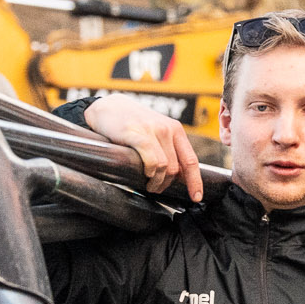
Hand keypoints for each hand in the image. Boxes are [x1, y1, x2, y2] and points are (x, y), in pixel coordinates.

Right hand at [83, 97, 203, 201]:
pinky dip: (150, 171)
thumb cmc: (132, 123)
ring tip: (148, 185)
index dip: (195, 181)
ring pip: (165, 167)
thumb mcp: (156, 132)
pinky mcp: (136, 133)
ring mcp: (153, 130)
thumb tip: (178, 177)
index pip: (191, 160)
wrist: (109, 106)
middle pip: (176, 168)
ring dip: (157, 182)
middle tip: (156, 189)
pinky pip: (152, 159)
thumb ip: (167, 149)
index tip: (196, 197)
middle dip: (167, 184)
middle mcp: (168, 129)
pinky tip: (145, 174)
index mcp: (176, 130)